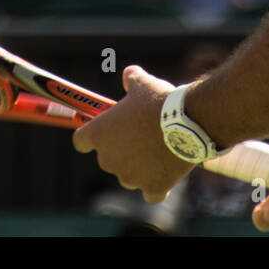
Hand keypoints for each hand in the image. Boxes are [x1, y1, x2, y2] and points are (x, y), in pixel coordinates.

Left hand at [72, 66, 193, 202]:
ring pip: (129, 175)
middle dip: (120, 150)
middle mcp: (108, 159)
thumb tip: (129, 76)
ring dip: (138, 167)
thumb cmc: (159, 101)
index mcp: (98, 134)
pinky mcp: (152, 188)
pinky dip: (156, 186)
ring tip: (158, 150)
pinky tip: (165, 173)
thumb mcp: (141, 83)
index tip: (102, 131)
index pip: (80, 141)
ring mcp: (130, 177)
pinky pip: (150, 192)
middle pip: (107, 158)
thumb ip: (130, 79)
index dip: (90, 136)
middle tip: (139, 135)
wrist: (187, 121)